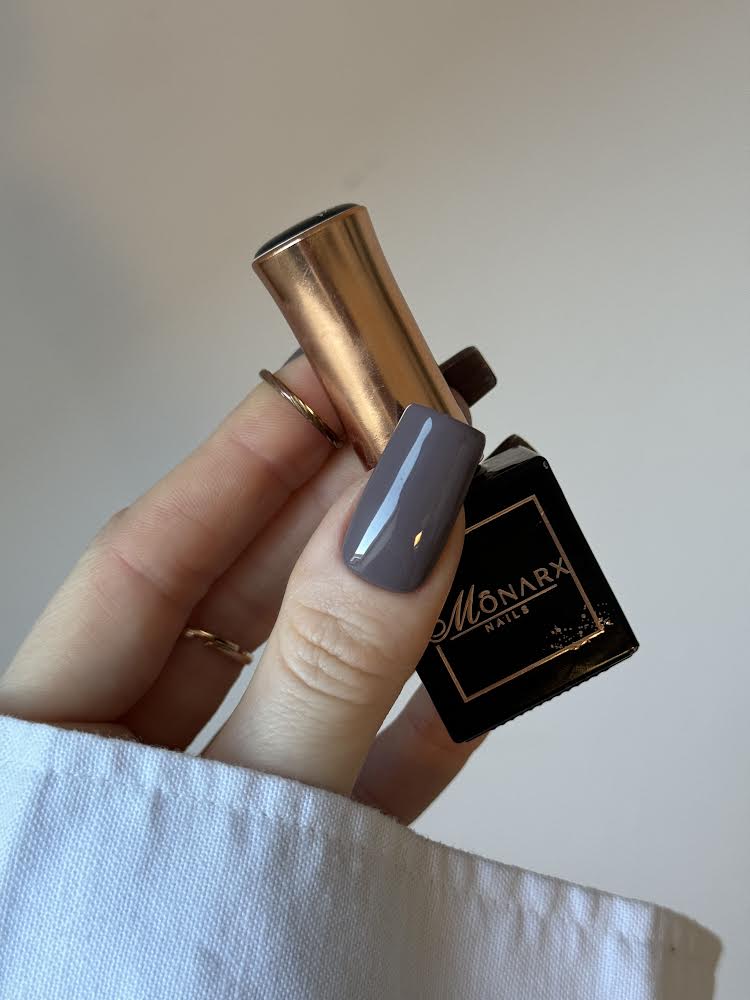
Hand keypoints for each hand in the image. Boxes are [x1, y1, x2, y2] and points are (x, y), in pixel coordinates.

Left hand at [0, 353, 487, 823]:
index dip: (246, 456)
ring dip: (385, 616)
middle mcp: (119, 766)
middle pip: (229, 606)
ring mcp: (202, 819)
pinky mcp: (278, 877)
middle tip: (419, 440)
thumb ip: (324, 673)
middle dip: (332, 516)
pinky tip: (471, 688)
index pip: (145, 559)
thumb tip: (400, 515)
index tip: (333, 375)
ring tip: (462, 534)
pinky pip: (345, 784)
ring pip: (294, 682)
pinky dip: (409, 739)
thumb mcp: (243, 819)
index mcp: (47, 740)